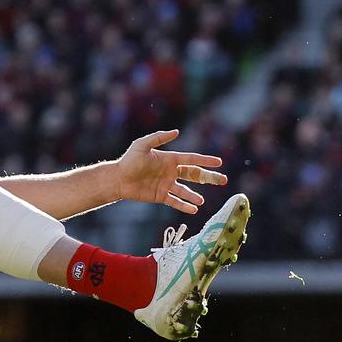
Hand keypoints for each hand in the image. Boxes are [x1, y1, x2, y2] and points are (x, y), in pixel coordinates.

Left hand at [112, 130, 227, 213]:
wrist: (118, 179)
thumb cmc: (129, 160)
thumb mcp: (142, 145)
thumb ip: (158, 137)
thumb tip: (176, 131)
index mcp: (170, 159)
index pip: (192, 159)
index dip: (205, 160)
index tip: (219, 162)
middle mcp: (171, 172)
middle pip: (194, 175)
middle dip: (209, 177)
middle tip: (223, 180)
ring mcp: (166, 184)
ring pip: (185, 190)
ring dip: (194, 196)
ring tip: (202, 201)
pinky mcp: (160, 196)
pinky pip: (175, 201)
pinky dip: (184, 205)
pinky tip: (194, 210)